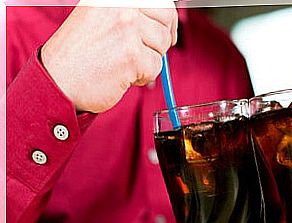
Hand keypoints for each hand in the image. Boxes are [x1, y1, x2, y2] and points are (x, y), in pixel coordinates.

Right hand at [41, 1, 177, 112]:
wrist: (58, 80)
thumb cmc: (79, 53)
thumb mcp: (102, 17)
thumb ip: (130, 13)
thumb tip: (167, 19)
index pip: (161, 2)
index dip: (168, 20)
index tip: (168, 32)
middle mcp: (121, 6)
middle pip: (167, 20)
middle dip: (161, 39)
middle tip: (145, 52)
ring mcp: (126, 29)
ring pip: (162, 45)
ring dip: (148, 59)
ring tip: (124, 63)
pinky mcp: (132, 55)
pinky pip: (156, 67)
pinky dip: (143, 76)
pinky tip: (122, 74)